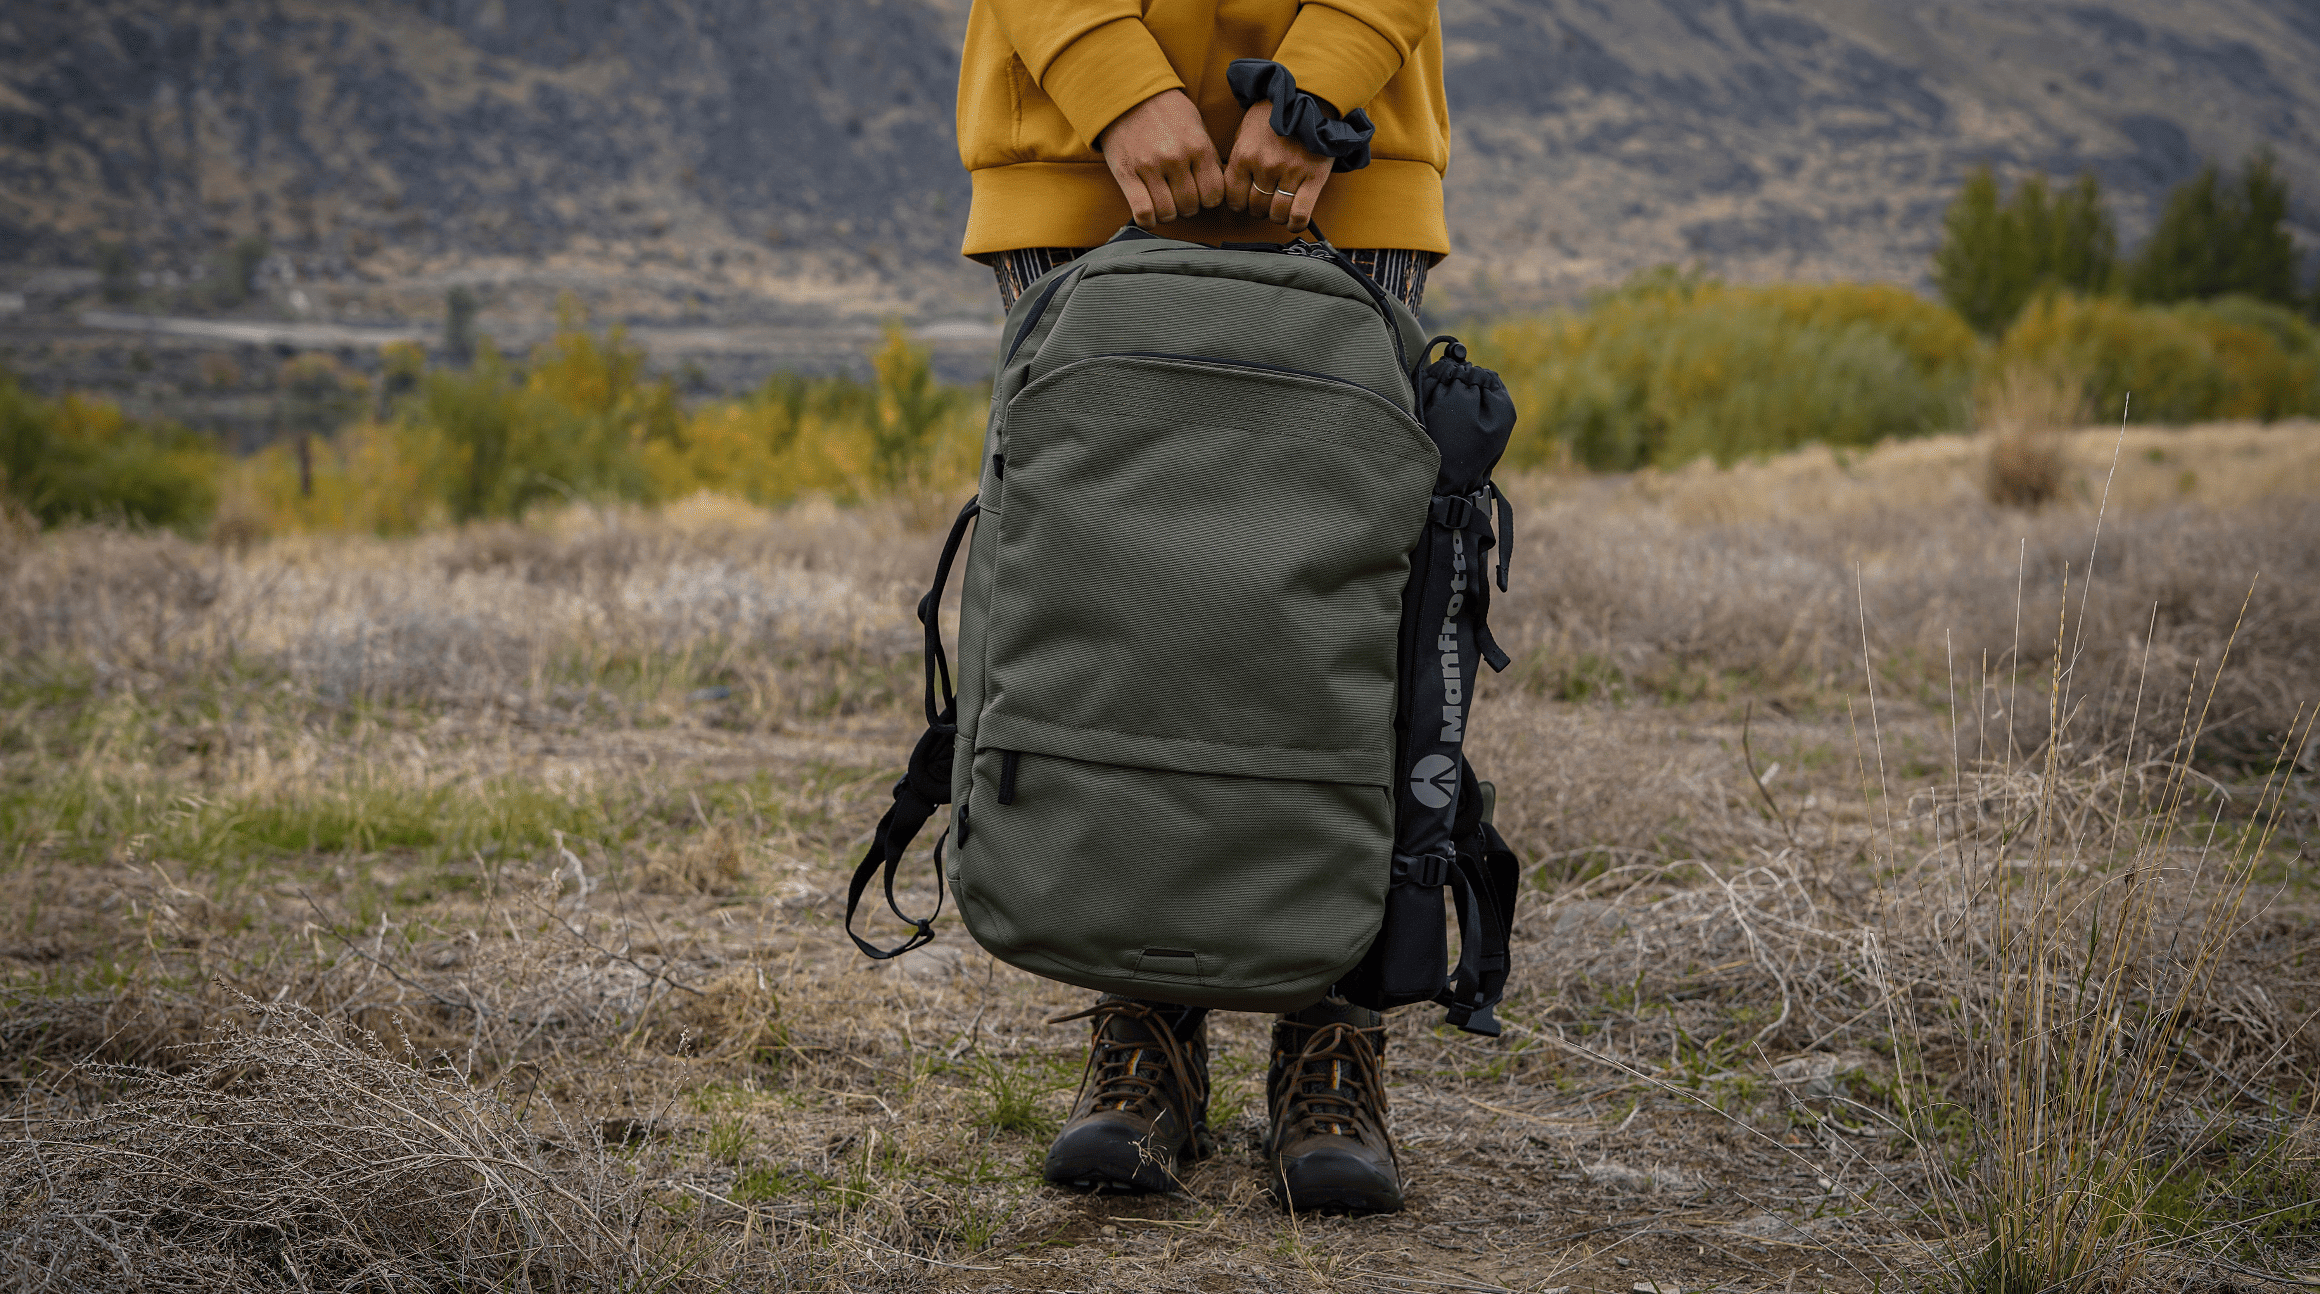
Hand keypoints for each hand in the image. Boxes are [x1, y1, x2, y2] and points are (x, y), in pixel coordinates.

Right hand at [1096, 90, 1224, 228]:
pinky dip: (1148, 220)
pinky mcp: (1126, 174)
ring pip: (1168, 214)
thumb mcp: (1196, 126)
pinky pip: (1143, 212)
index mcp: (1198, 146)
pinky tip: (1149, 213)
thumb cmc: (1166, 111)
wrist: (1127, 94)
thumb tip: (1217, 184)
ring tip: (1165, 202)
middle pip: (1191, 206)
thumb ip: (1208, 156)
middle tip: (1180, 196)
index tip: (1200, 194)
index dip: (1209, 199)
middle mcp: (1175, 158)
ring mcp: (1150, 167)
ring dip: (1168, 213)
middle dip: (1188, 206)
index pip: (1214, 195)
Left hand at [1224, 101, 1333, 231]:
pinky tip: (1292, 220)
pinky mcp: (1313, 177)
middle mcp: (1265, 166)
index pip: (1233, 198)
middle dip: (1258, 209)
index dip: (1238, 203)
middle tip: (1264, 201)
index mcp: (1244, 155)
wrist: (1307, 97)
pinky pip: (1300, 214)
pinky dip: (1295, 223)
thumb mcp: (1245, 131)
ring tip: (1279, 207)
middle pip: (1255, 207)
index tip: (1244, 200)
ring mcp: (1290, 172)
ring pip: (1276, 213)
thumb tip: (1234, 187)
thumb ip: (1239, 159)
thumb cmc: (1274, 114)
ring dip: (1275, 216)